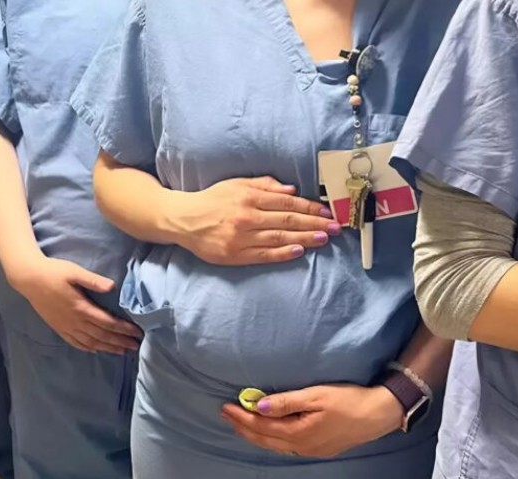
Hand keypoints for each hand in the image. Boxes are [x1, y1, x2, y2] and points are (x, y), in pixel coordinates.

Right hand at [9, 257, 142, 354]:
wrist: (28, 279)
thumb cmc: (53, 272)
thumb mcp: (74, 272)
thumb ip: (93, 280)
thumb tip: (112, 286)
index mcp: (81, 308)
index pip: (108, 323)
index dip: (124, 329)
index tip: (137, 333)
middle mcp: (74, 321)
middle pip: (102, 336)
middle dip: (120, 342)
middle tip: (136, 346)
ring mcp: (65, 326)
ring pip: (90, 342)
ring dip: (108, 348)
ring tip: (122, 351)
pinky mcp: (58, 327)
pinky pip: (75, 342)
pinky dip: (88, 348)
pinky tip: (97, 350)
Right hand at [171, 176, 340, 265]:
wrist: (182, 219)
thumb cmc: (212, 200)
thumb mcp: (237, 184)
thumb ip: (265, 185)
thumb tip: (292, 190)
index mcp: (249, 197)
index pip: (287, 203)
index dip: (310, 208)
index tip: (327, 212)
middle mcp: (247, 216)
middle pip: (288, 220)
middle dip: (315, 224)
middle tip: (335, 227)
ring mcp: (241, 237)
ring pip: (279, 238)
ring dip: (305, 238)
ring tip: (324, 239)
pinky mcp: (235, 255)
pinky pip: (264, 255)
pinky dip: (283, 254)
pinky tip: (299, 251)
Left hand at [220, 384, 403, 458]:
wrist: (379, 415)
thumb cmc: (349, 400)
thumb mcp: (317, 396)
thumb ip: (287, 402)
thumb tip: (258, 406)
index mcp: (297, 433)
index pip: (261, 426)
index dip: (242, 417)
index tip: (225, 406)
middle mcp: (300, 446)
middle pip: (264, 439)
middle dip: (243, 427)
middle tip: (226, 415)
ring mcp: (310, 450)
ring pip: (274, 446)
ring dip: (255, 435)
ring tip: (241, 426)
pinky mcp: (319, 449)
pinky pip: (286, 448)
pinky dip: (271, 441)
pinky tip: (269, 436)